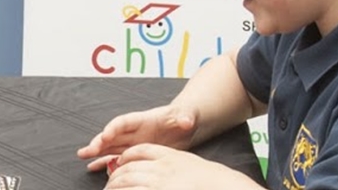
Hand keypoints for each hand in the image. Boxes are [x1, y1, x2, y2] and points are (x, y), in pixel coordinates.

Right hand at [77, 105, 199, 169]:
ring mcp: (132, 141)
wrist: (185, 123)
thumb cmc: (184, 117)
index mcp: (143, 120)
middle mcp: (134, 130)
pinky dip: (104, 161)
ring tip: (83, 156)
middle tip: (89, 150)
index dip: (114, 128)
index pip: (124, 122)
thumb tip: (186, 121)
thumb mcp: (186, 116)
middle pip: (112, 135)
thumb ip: (184, 117)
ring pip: (110, 146)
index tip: (105, 135)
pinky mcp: (135, 151)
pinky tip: (93, 167)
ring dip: (97, 150)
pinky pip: (116, 156)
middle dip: (100, 141)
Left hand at [104, 144, 261, 189]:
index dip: (127, 157)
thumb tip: (160, 175)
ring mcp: (159, 182)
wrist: (228, 187)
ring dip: (113, 187)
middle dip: (115, 177)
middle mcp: (162, 168)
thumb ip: (173, 167)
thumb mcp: (191, 167)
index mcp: (171, 156)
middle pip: (129, 167)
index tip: (119, 162)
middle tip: (109, 185)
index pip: (141, 151)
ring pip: (126, 181)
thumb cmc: (214, 182)